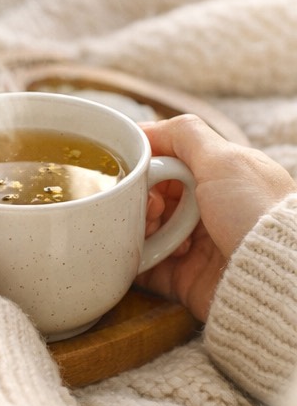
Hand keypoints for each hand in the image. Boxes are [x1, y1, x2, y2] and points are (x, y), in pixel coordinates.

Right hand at [135, 115, 294, 321]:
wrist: (274, 275)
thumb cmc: (255, 213)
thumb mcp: (224, 159)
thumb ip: (184, 134)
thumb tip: (143, 129)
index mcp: (220, 177)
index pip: (167, 161)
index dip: (146, 162)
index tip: (133, 167)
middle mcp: (206, 209)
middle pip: (150, 194)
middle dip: (140, 197)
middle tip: (153, 206)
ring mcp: (193, 243)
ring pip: (142, 227)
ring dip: (137, 226)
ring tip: (154, 232)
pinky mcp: (181, 276)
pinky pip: (141, 264)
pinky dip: (131, 257)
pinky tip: (140, 253)